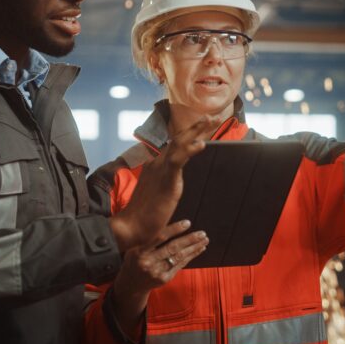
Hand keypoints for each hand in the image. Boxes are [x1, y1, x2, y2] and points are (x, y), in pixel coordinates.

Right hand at [109, 116, 218, 250]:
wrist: (131, 227)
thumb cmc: (144, 215)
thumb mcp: (158, 194)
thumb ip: (166, 184)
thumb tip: (172, 183)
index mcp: (156, 166)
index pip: (175, 145)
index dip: (190, 134)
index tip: (204, 125)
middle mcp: (157, 163)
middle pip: (179, 139)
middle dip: (197, 126)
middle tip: (213, 117)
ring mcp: (160, 169)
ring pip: (180, 143)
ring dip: (196, 130)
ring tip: (211, 120)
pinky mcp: (165, 180)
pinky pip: (178, 160)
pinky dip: (190, 150)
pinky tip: (201, 144)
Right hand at [110, 221, 208, 335]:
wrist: (130, 284)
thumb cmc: (134, 261)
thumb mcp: (135, 249)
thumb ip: (149, 240)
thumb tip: (171, 226)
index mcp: (140, 252)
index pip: (160, 238)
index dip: (175, 229)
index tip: (188, 223)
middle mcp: (149, 263)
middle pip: (173, 248)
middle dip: (189, 240)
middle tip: (202, 233)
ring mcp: (157, 272)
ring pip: (179, 257)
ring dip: (194, 248)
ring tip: (204, 240)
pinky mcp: (164, 279)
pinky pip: (180, 265)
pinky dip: (190, 256)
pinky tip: (198, 249)